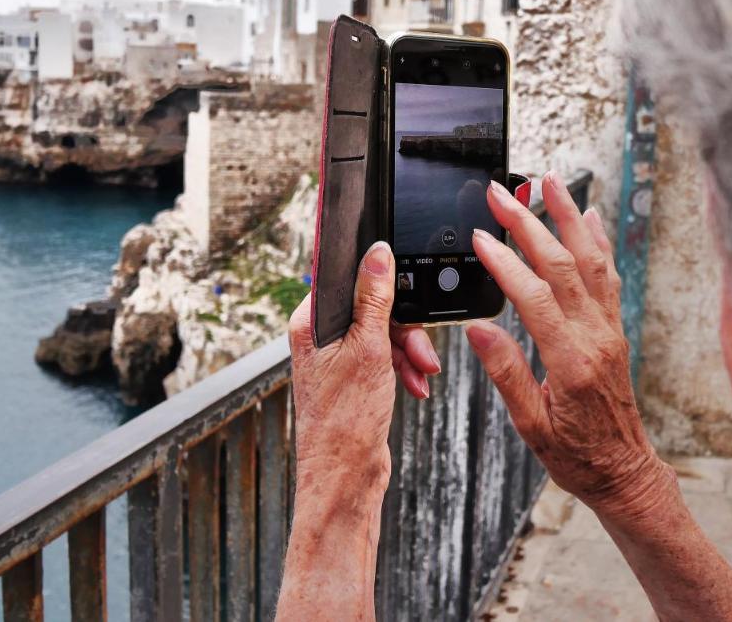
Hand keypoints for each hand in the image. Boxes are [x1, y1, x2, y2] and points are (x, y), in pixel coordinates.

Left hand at [287, 242, 440, 488]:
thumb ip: (374, 297)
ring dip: (408, 350)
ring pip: (384, 332)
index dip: (379, 283)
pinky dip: (404, 367)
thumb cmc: (345, 421)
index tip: (403, 289)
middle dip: (403, 328)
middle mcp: (320, 337)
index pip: (346, 279)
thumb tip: (378, 254)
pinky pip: (386, 356)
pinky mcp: (354, 376)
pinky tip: (414, 384)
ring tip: (421, 372)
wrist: (346, 477)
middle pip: (371, 306)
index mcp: (310, 322)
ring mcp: (337, 357)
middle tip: (419, 349)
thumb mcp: (369, 348)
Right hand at [466, 172, 670, 518]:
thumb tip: (479, 329)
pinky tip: (588, 216)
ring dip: (569, 216)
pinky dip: (598, 240)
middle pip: (563, 266)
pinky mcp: (615, 329)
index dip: (506, 264)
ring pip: (591, 260)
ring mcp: (610, 329)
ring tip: (549, 182)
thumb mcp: (531, 425)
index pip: (535, 298)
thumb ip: (506, 373)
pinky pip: (608, 275)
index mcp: (571, 362)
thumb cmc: (577, 456)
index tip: (482, 237)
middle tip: (502, 192)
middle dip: (530, 223)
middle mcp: (596, 337)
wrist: (625, 472)